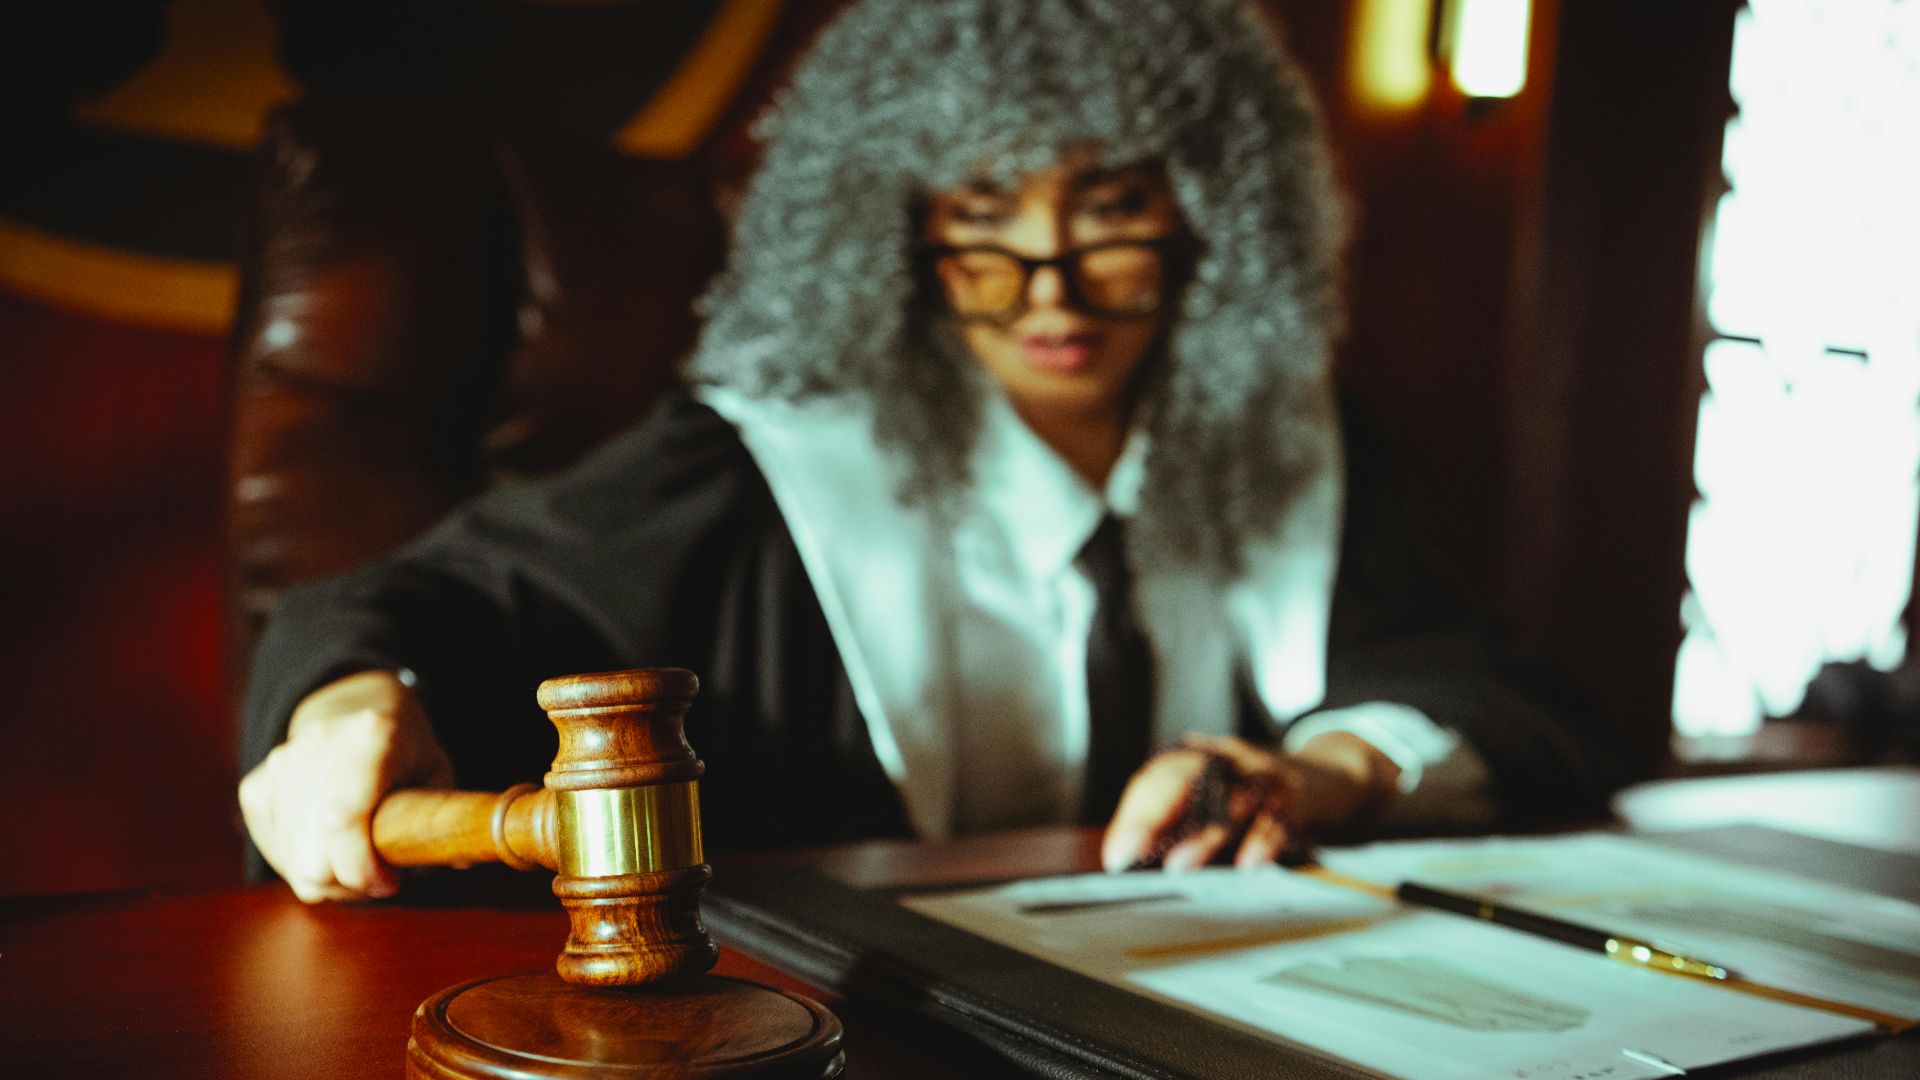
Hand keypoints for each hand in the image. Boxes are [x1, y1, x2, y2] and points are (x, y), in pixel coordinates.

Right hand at [238, 670, 452, 901]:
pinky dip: (301, 862)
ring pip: (292, 861)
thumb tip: (460, 858)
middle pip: (312, 856)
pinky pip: (273, 850)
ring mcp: (281, 764)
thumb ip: (445, 815)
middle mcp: (319, 744)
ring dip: (328, 876)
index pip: (341, 820)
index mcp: (373, 736)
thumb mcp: (437, 771)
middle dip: (349, 883)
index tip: (390, 882)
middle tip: (378, 872)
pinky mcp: (256, 786)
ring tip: (357, 854)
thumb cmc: (404, 750)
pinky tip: (327, 844)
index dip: (362, 869)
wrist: (355, 708)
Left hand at [1100, 732, 1400, 871]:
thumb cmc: (1259, 795)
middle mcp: (1228, 761)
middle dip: (1152, 816)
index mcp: (1201, 759)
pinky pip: (1278, 818)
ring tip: (1178, 866)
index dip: (1134, 816)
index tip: (1117, 856)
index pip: (1158, 779)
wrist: (1331, 778)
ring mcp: (1263, 776)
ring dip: (1204, 834)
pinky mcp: (1298, 798)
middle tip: (1129, 854)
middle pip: (1183, 779)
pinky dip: (1263, 840)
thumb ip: (1176, 820)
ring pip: (1229, 799)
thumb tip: (1125, 855)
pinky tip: (1249, 864)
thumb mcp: (1218, 798)